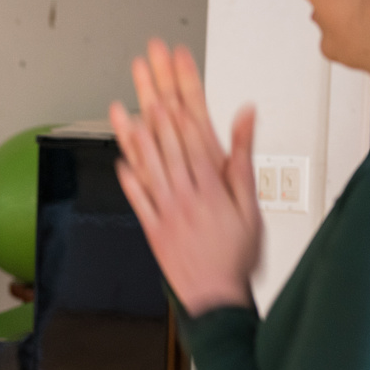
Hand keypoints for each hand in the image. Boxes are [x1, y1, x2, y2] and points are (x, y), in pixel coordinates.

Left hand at [109, 39, 261, 315]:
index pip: (192, 131)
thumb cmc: (236, 254)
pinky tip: (118, 158)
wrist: (215, 297)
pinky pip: (136, 199)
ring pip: (147, 164)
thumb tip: (244, 120)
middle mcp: (184, 193)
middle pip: (166, 138)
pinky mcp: (151, 228)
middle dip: (154, 101)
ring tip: (120, 107)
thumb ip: (241, 160)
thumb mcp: (250, 206)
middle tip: (143, 72)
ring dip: (133, 134)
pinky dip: (128, 178)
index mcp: (210, 186)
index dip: (181, 96)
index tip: (172, 71)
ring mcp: (165, 210)